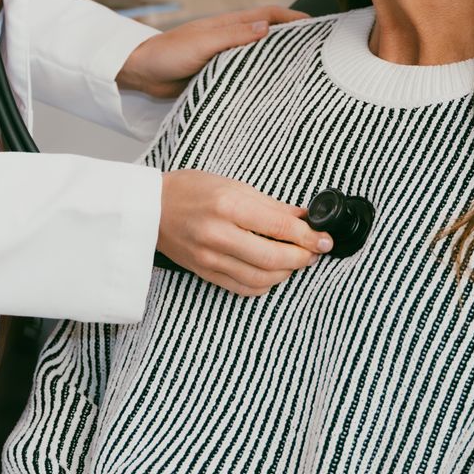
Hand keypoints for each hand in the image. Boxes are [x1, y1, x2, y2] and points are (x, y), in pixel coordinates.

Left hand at [116, 6, 306, 98]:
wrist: (140, 73)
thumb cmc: (167, 54)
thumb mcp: (202, 44)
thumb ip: (233, 36)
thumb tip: (267, 28)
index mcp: (229, 25)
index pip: (268, 16)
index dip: (292, 18)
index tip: (316, 26)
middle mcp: (230, 38)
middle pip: (268, 35)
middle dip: (292, 40)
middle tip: (317, 53)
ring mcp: (224, 57)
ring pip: (257, 56)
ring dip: (276, 61)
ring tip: (301, 75)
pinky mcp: (216, 75)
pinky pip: (243, 74)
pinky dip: (258, 78)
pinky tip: (269, 92)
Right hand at [159, 170, 331, 294]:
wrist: (149, 208)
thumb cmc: (190, 190)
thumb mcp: (232, 185)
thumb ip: (270, 205)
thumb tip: (303, 218)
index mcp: (228, 205)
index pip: (280, 228)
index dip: (309, 237)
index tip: (324, 239)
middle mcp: (218, 234)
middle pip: (274, 258)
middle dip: (302, 258)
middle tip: (314, 251)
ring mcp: (210, 258)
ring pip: (261, 279)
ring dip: (286, 274)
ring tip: (296, 261)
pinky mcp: (204, 273)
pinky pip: (242, 289)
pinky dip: (264, 285)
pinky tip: (272, 274)